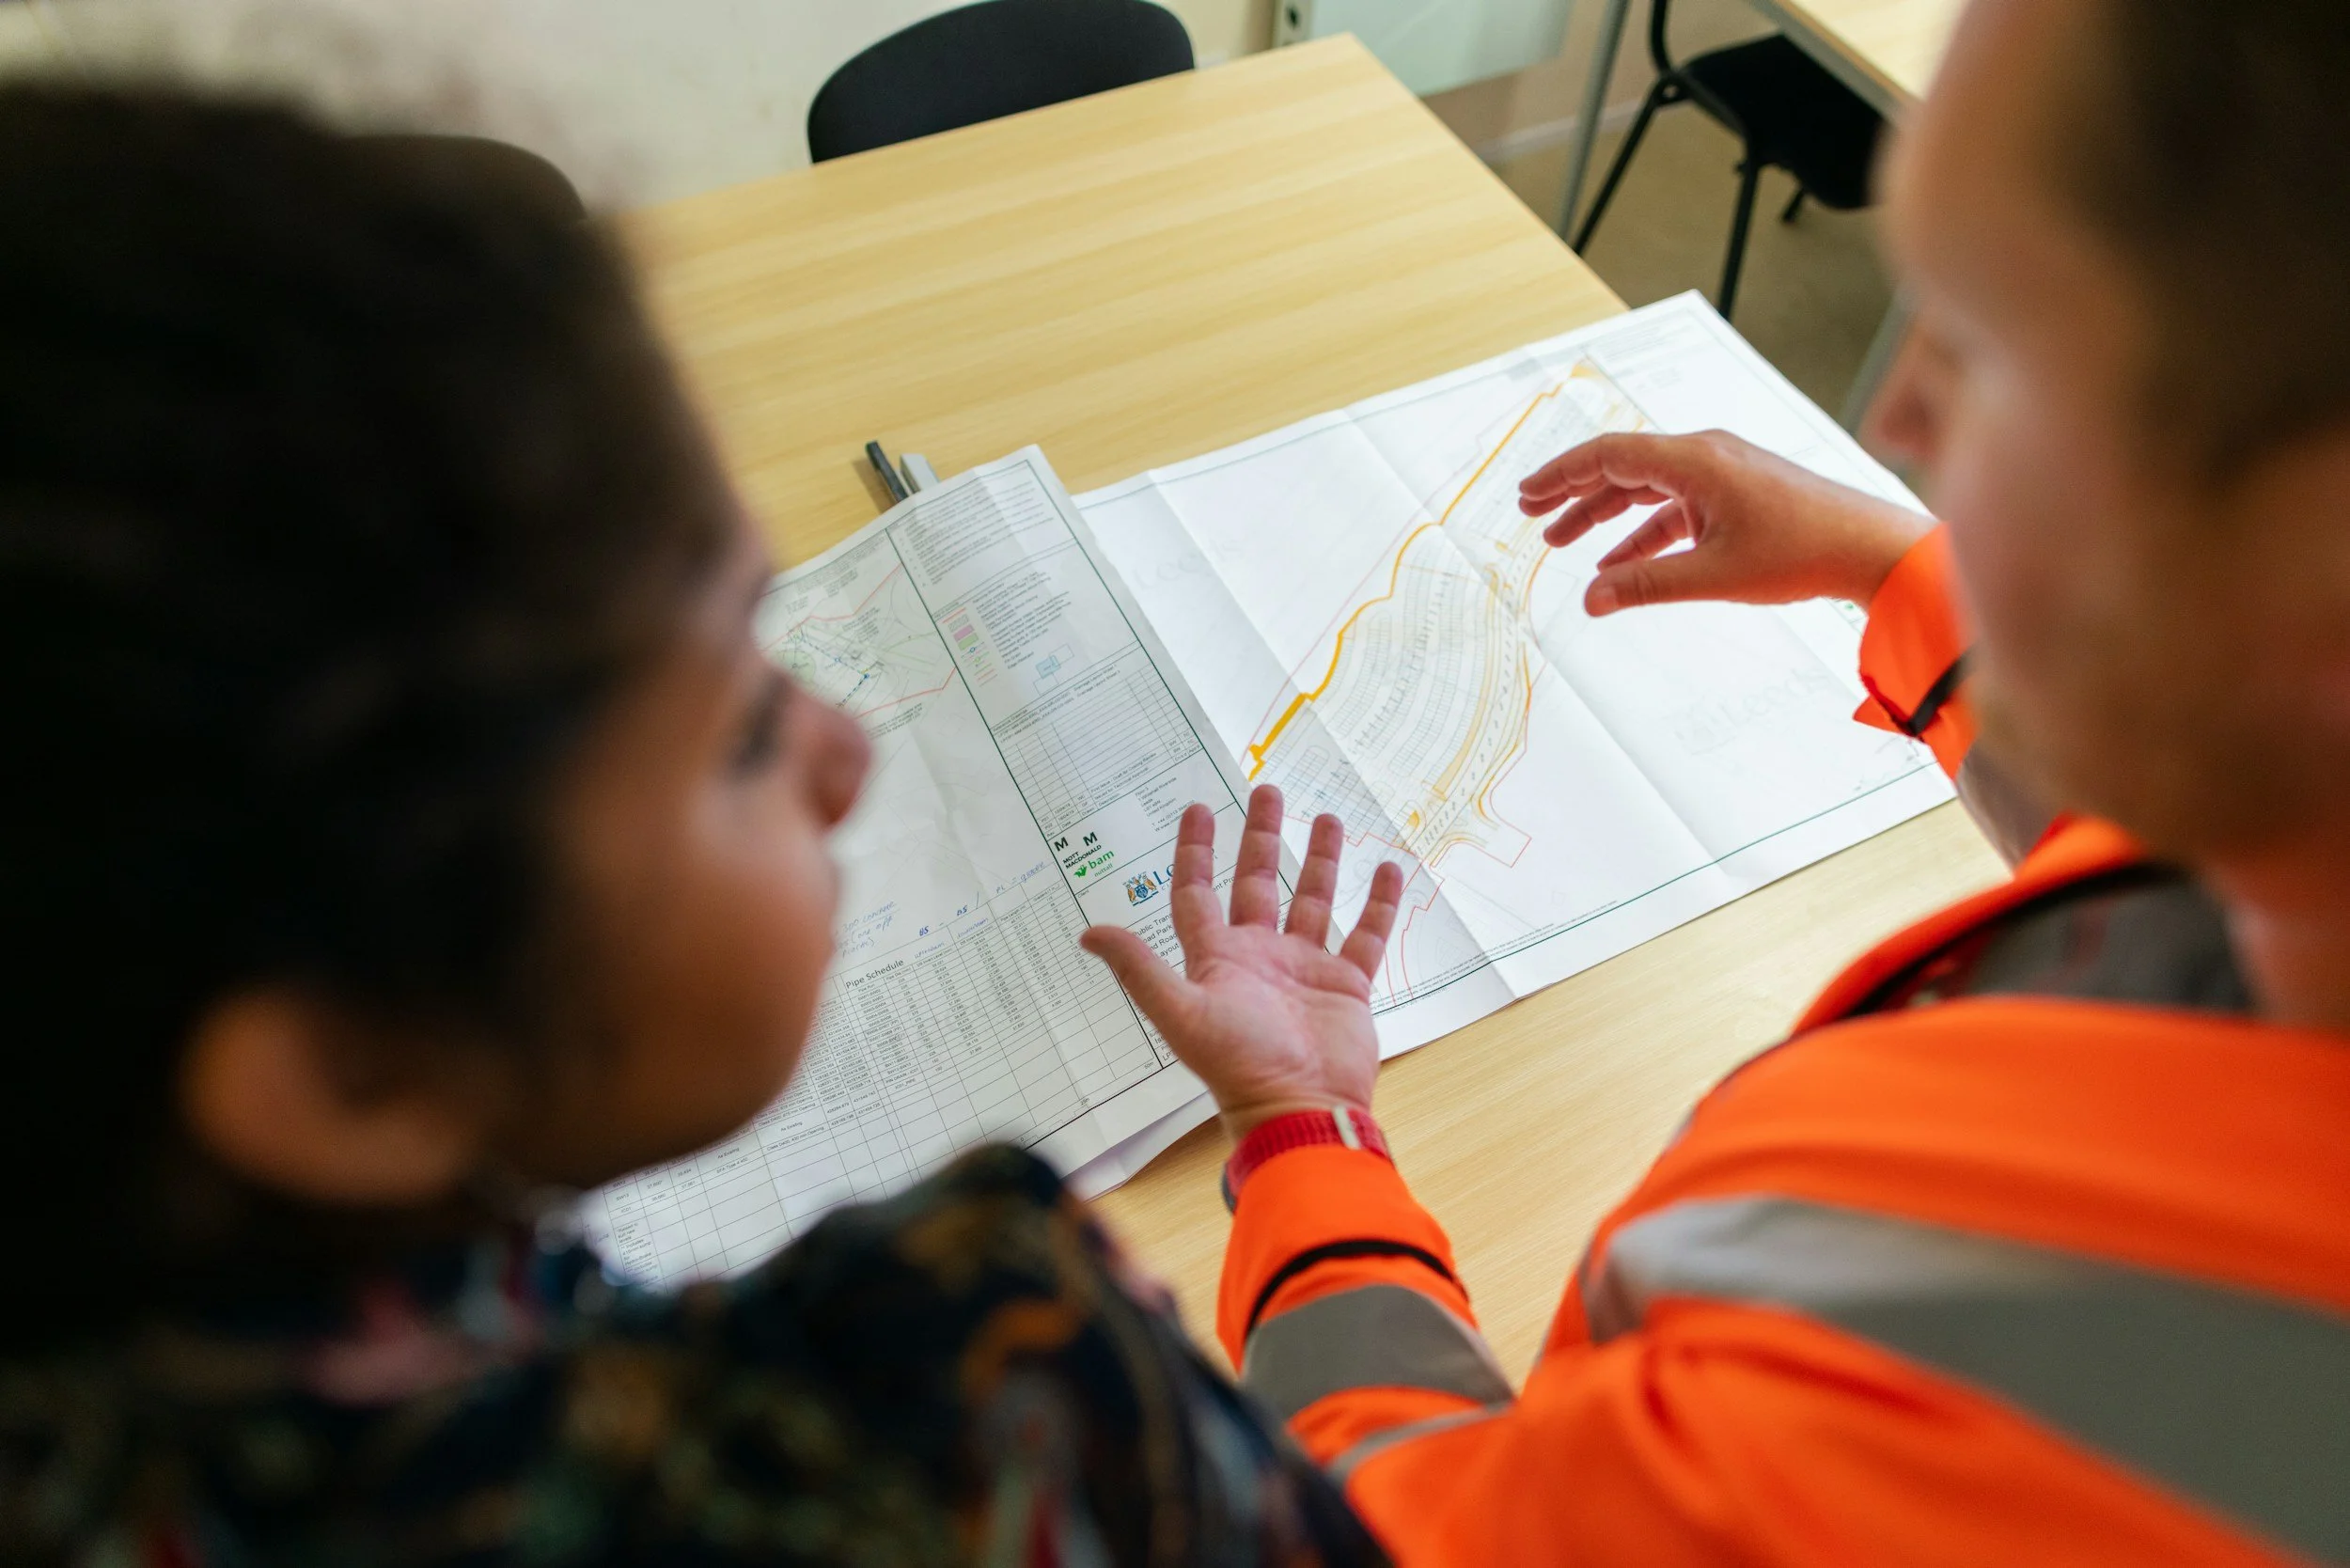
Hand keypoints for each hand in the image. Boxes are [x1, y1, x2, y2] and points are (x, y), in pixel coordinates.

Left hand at [1079, 786, 1404, 1140]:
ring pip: (1314, 900)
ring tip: (1330, 817)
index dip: (1194, 851)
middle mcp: (1259, 957)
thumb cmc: (1237, 1061)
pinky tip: (1389, 869)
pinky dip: (1379, 904)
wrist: (1300, 1106)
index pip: (1198, 894)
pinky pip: (1366, 935)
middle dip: (1262, 837)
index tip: (1199, 807)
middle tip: (1268, 790)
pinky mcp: (1346, 985)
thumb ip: (1139, 969)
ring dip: (1321, 860)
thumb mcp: (1181, 1010)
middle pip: (1258, 883)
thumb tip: (1088, 932)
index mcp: (1217, 959)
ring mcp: (1305, 969)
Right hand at [1517, 430, 1933, 615]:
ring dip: (1605, 515)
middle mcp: (1706, 455)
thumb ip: (1645, 585)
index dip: (1562, 475)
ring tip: (1563, 542)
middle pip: (1622, 467)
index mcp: (1695, 460)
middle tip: (1532, 513)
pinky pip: (1675, 506)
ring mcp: (1722, 473)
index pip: (1609, 455)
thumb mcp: (1712, 575)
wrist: (1868, 548)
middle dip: (1574, 493)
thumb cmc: (1804, 550)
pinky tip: (1621, 562)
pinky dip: (1644, 531)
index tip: (1528, 494)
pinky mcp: (1736, 493)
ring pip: (1647, 488)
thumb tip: (1590, 599)